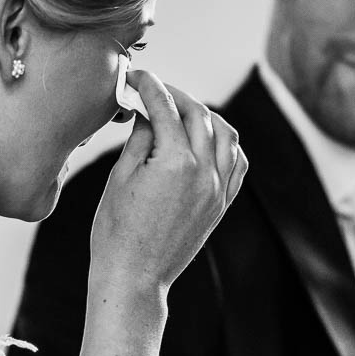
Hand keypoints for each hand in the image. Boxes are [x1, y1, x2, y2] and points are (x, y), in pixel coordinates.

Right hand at [89, 71, 246, 296]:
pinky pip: (237, 162)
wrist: (135, 278)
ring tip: (182, 111)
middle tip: (155, 91)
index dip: (148, 85)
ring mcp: (218, 189)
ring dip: (205, 115)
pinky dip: (226, 143)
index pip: (165, 107)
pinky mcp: (222, 204)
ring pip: (226, 134)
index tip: (136, 77)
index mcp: (175, 162)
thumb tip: (149, 113)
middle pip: (198, 114)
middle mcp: (204, 172)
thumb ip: (140, 138)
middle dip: (176, 95)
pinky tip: (208, 139)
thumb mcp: (120, 177)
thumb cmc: (117, 232)